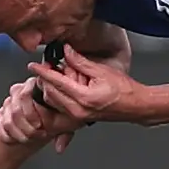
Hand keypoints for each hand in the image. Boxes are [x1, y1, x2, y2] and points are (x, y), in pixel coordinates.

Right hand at [0, 81, 83, 148]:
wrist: (44, 124)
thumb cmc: (58, 118)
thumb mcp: (66, 123)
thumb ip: (65, 134)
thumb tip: (59, 148)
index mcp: (35, 86)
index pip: (25, 96)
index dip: (31, 114)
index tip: (40, 126)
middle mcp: (19, 91)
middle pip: (15, 111)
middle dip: (26, 128)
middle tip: (37, 135)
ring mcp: (8, 103)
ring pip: (7, 122)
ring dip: (18, 135)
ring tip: (30, 140)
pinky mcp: (0, 115)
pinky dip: (8, 138)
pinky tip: (17, 141)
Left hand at [26, 46, 142, 123]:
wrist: (136, 106)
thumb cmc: (124, 89)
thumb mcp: (101, 71)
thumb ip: (80, 61)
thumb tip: (66, 50)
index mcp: (83, 98)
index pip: (56, 83)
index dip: (43, 72)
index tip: (32, 65)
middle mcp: (78, 110)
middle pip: (51, 93)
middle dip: (46, 79)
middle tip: (48, 65)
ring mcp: (78, 116)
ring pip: (54, 101)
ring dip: (52, 87)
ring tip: (60, 74)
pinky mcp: (80, 118)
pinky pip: (61, 106)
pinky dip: (58, 95)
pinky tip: (65, 85)